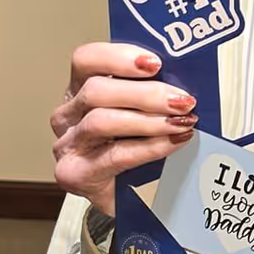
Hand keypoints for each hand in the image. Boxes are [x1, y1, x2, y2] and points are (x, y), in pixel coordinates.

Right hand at [51, 42, 196, 216]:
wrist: (132, 197)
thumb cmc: (139, 148)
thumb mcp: (144, 112)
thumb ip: (154, 92)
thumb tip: (185, 77)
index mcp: (81, 89)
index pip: (86, 59)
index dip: (119, 57)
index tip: (155, 63)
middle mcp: (68, 115)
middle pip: (97, 90)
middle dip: (146, 93)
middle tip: (182, 99)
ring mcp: (68, 145)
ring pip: (101, 121)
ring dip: (149, 120)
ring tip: (181, 121)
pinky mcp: (75, 174)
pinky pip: (116, 155)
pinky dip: (151, 147)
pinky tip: (174, 141)